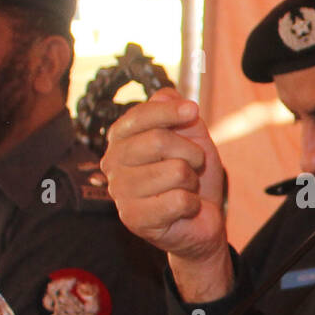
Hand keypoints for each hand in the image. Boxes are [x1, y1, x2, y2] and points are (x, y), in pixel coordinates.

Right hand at [101, 89, 233, 299]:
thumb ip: (179, 112)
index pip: (140, 116)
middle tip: (194, 164)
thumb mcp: (192, 137)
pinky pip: (178, 200)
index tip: (193, 111)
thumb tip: (167, 95)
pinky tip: (183, 208)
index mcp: (120, 139)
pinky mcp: (133, 219)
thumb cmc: (192, 176)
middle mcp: (112, 164)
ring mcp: (120, 193)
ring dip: (192, 180)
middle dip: (190, 152)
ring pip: (174, 171)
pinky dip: (192, 203)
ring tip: (186, 188)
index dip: (170, 111)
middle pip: (158, 141)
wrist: (202, 218)